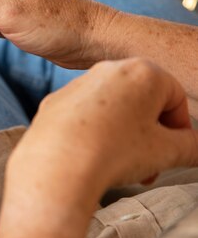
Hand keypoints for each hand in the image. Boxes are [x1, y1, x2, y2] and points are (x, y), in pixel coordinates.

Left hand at [0, 58, 197, 237]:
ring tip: (121, 168)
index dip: (180, 130)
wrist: (57, 164)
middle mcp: (108, 70)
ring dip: (123, 137)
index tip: (175, 152)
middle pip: (141, 103)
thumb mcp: (167, 152)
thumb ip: (191, 147)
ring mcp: (77, 84)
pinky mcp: (54, 102)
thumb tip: (195, 147)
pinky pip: (84, 117)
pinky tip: (92, 158)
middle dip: (150, 136)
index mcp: (142, 72)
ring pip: (112, 110)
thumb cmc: (113, 151)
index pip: (175, 98)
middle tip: (150, 166)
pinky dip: (93, 135)